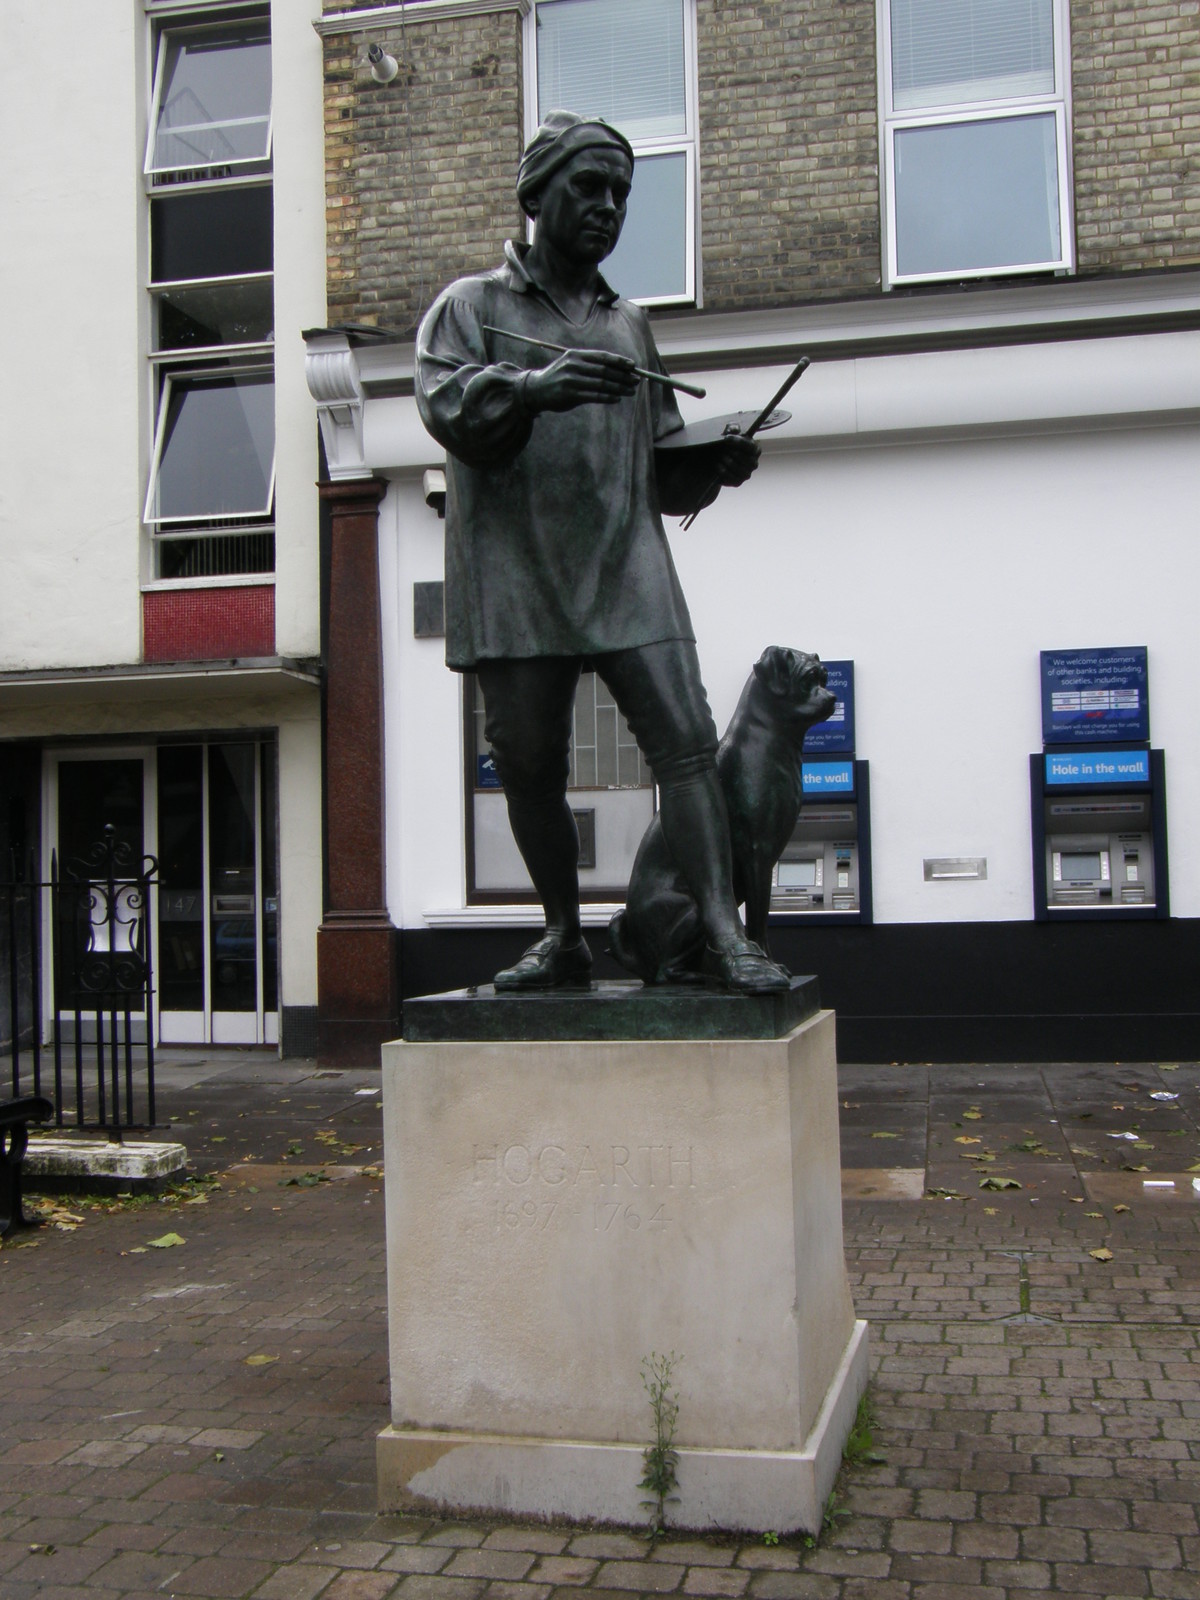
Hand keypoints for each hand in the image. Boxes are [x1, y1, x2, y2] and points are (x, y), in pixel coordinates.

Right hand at [522, 350, 639, 412]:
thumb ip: (589, 365)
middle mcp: (574, 365)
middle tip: (636, 381)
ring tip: (630, 391)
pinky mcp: (570, 394)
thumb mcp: (570, 364)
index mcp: (575, 355)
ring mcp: (571, 380)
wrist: (536, 390)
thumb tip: (615, 369)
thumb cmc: (558, 377)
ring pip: (601, 383)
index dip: (619, 361)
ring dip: (619, 387)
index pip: (602, 356)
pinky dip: (607, 397)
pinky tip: (617, 398)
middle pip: (604, 370)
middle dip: (623, 376)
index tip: (633, 366)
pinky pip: (594, 396)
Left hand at [712, 432, 760, 485]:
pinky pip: (731, 478)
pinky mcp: (738, 482)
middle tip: (722, 449)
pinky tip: (718, 465)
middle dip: (730, 453)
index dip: (738, 442)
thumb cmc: (727, 444)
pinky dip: (723, 471)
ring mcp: (747, 474)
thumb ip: (732, 427)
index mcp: (755, 449)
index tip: (726, 438)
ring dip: (726, 461)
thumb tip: (732, 430)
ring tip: (720, 456)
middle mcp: (754, 463)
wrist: (718, 459)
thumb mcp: (730, 432)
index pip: (750, 447)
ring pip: (738, 469)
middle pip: (744, 458)